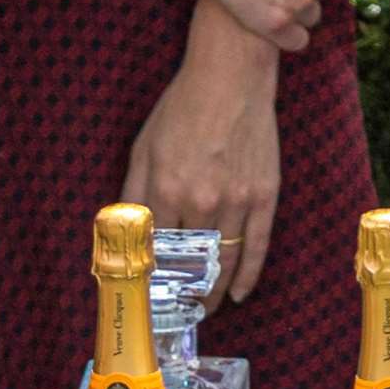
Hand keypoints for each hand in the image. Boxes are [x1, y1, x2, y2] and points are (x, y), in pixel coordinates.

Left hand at [126, 6, 286, 288]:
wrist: (231, 77)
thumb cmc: (182, 108)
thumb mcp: (143, 147)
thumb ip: (134, 192)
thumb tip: (126, 231)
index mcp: (166, 190)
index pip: (154, 251)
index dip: (151, 279)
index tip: (148, 299)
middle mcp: (201, 201)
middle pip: (190, 264)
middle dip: (182, 294)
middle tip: (177, 311)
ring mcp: (237, 200)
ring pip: (224, 262)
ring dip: (214, 291)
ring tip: (206, 307)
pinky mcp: (264, 195)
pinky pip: (258, 246)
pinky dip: (249, 275)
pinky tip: (240, 292)